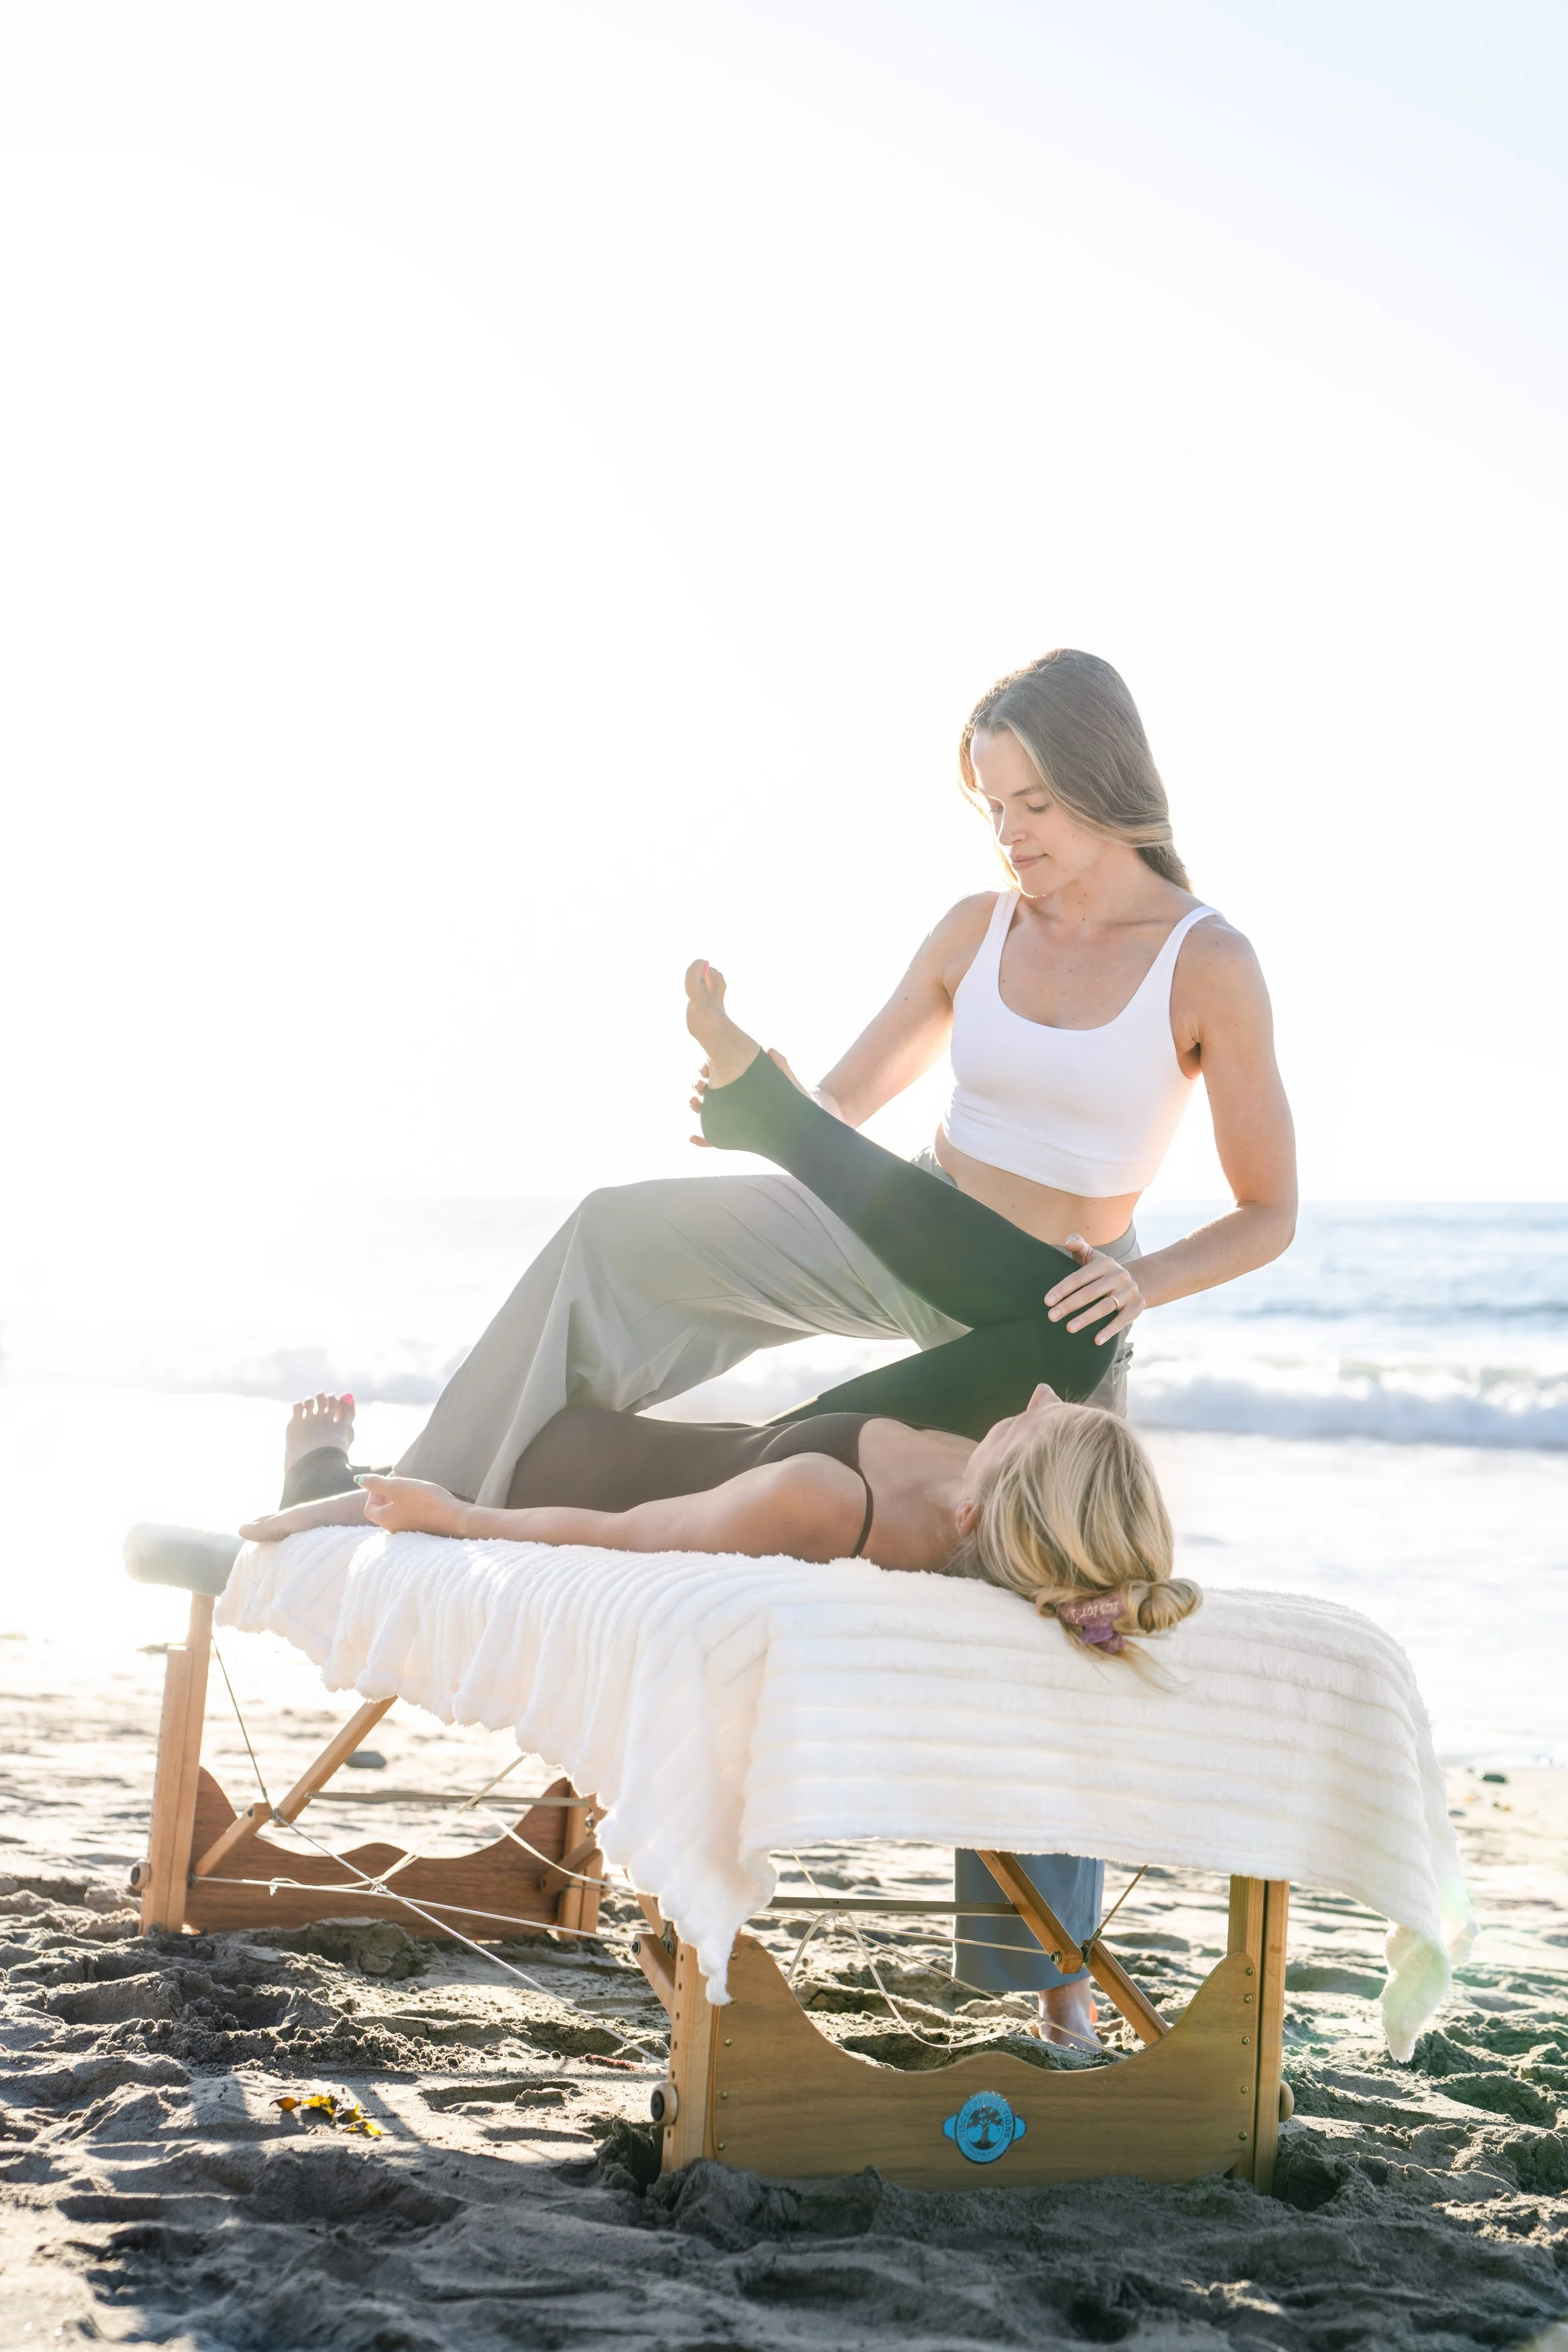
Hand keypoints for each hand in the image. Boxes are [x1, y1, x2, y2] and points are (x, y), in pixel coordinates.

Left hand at [359, 1474, 470, 1535]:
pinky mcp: (423, 1531)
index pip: (370, 1508)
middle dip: (388, 1494)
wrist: (455, 1518)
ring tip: (413, 1486)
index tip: (387, 1481)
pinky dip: (412, 1505)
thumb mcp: (397, 1486)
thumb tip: (358, 1479)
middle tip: (400, 1481)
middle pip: (384, 1511)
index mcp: (385, 1520)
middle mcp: (394, 1530)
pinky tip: (425, 1497)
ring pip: (398, 1513)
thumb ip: (376, 1483)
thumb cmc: (424, 1501)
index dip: (374, 1493)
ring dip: (401, 1498)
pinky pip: (411, 1517)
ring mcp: (410, 1532)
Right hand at [689, 1046, 812, 1145]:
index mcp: (743, 1084)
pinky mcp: (736, 1135)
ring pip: (708, 1112)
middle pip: (709, 1091)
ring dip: (696, 1106)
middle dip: (699, 1086)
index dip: (708, 1069)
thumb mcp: (788, 1082)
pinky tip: (693, 1137)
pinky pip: (715, 1140)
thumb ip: (781, 1067)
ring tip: (694, 1103)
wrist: (806, 1123)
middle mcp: (735, 1099)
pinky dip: (703, 1140)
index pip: (720, 1075)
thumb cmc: (797, 1100)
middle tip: (700, 1085)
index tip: (705, 1068)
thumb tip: (770, 1050)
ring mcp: (734, 1117)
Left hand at [1044, 1235, 1145, 1344]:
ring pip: (1105, 1307)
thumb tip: (1069, 1241)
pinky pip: (1122, 1320)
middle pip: (1090, 1292)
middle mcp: (1119, 1275)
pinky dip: (1109, 1330)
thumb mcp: (1092, 1256)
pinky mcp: (1137, 1306)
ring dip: (1086, 1318)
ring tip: (1069, 1328)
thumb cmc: (1102, 1271)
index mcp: (1105, 1263)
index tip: (1047, 1301)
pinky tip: (1096, 1340)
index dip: (1063, 1289)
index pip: (1080, 1277)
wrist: (1136, 1281)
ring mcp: (1129, 1291)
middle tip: (1051, 1317)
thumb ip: (1079, 1245)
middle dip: (1069, 1305)